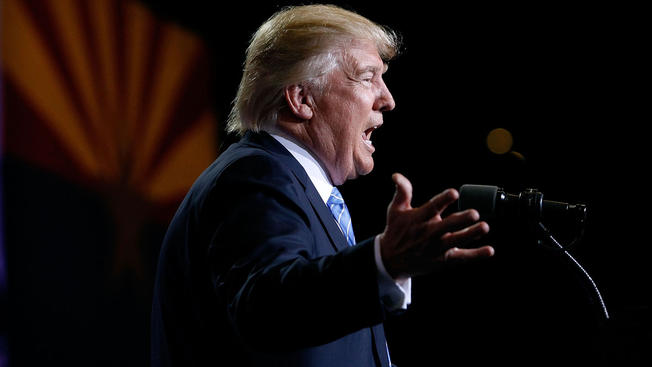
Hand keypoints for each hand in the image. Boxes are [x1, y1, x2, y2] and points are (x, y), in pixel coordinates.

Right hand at [379, 173, 493, 278]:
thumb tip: (396, 175)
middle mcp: (428, 233)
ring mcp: (436, 248)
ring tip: (484, 227)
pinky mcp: (443, 260)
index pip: (431, 207)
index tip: (454, 192)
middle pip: (446, 225)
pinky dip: (475, 255)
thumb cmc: (396, 231)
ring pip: (456, 240)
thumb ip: (402, 191)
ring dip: (471, 234)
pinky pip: (461, 257)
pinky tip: (489, 250)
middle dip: (461, 220)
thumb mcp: (395, 210)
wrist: (391, 260)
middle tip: (474, 213)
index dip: (443, 199)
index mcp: (418, 218)